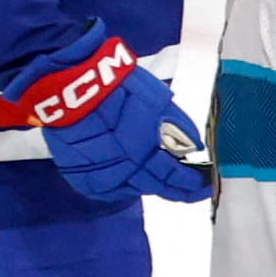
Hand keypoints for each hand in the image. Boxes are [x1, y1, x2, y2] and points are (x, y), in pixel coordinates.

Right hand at [26, 44, 210, 204]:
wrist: (71, 87)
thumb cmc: (118, 86)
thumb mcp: (156, 98)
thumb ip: (178, 126)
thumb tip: (194, 147)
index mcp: (146, 148)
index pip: (174, 175)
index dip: (191, 183)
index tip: (204, 185)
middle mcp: (125, 168)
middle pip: (156, 186)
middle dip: (176, 189)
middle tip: (191, 190)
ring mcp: (103, 176)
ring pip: (134, 190)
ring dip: (151, 186)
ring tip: (165, 183)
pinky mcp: (83, 179)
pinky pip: (111, 190)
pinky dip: (125, 185)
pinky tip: (134, 178)